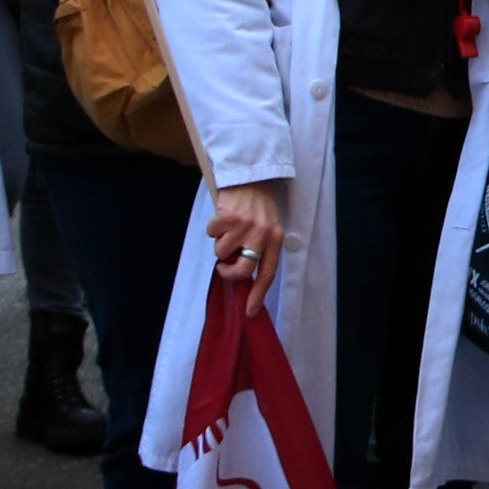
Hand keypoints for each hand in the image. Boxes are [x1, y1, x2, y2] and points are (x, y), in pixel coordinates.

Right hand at [208, 179, 287, 297]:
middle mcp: (263, 234)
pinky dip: (213, 228)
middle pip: (242, 270)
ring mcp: (246, 225)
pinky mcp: (229, 216)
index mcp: (276, 239)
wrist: (250, 176)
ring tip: (229, 228)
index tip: (250, 312)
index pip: (268, 273)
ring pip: (221, 252)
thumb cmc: (257, 207)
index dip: (258, 295)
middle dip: (228, 273)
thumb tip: (243, 278)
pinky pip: (212, 234)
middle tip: (224, 266)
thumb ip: (259, 250)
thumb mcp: (267, 228)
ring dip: (220, 242)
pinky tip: (223, 216)